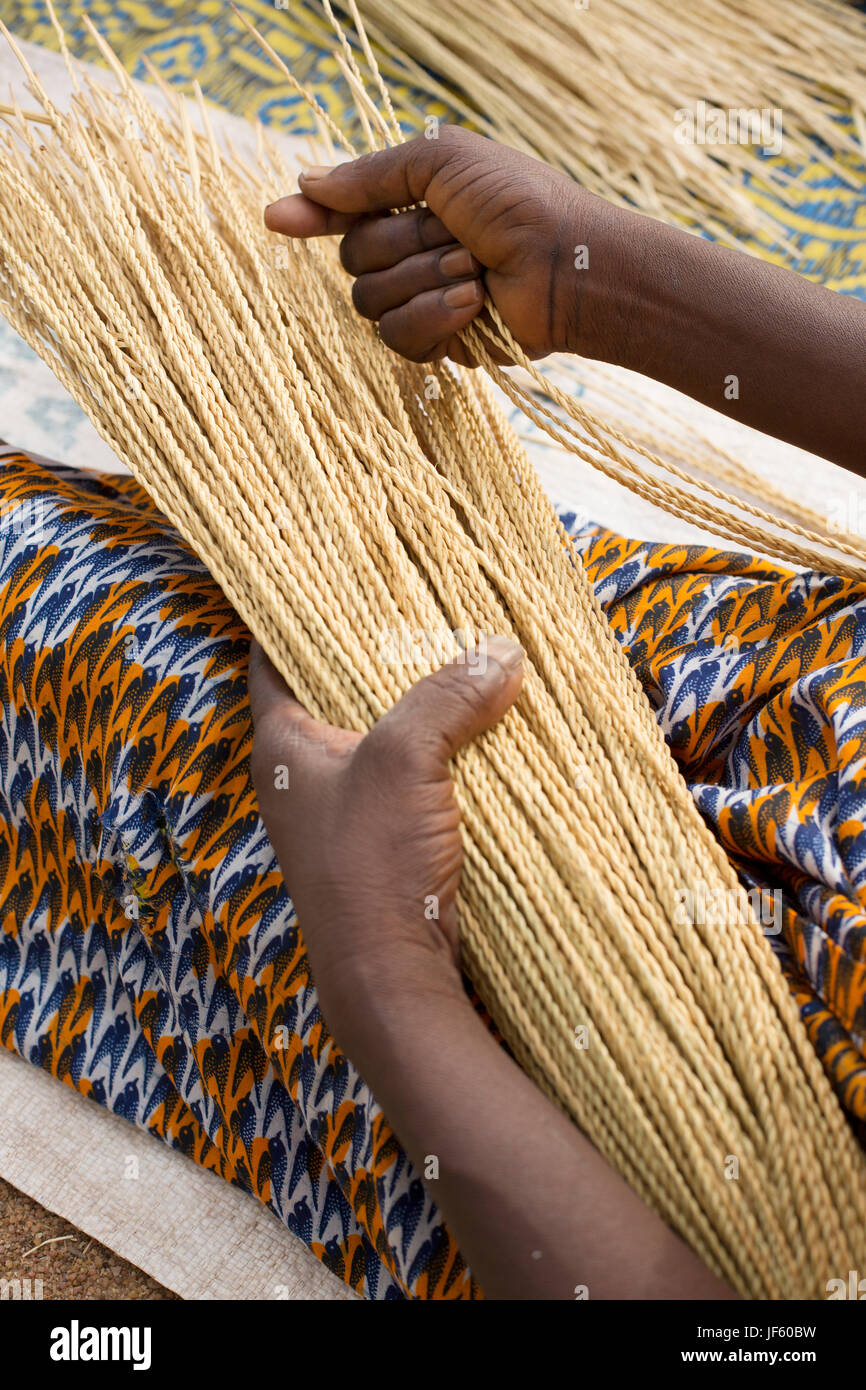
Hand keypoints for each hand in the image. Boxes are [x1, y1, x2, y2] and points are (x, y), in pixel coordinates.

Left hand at [247, 636, 523, 1049]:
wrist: (390, 979)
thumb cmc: (370, 867)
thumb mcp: (403, 763)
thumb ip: (446, 698)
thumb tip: (502, 653)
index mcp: (281, 743)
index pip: (273, 654)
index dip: (298, 607)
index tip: (339, 568)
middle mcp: (306, 771)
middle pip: (337, 689)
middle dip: (381, 650)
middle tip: (427, 600)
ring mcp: (346, 807)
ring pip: (382, 731)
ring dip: (421, 702)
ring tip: (466, 650)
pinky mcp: (386, 838)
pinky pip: (413, 772)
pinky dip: (443, 746)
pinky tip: (484, 724)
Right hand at [264, 127, 613, 363]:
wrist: (567, 266)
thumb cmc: (520, 203)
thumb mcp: (443, 164)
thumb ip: (373, 175)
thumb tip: (307, 181)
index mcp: (414, 204)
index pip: (345, 213)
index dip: (311, 216)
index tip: (276, 218)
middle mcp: (412, 252)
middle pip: (353, 259)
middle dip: (403, 243)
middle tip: (457, 234)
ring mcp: (423, 299)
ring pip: (370, 302)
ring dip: (424, 278)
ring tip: (475, 269)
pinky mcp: (438, 343)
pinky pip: (397, 338)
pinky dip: (434, 316)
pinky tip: (472, 303)